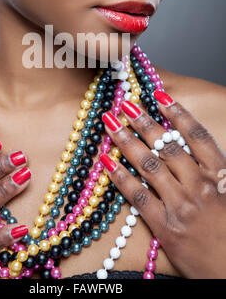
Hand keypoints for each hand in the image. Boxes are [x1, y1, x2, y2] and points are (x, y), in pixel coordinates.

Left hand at [101, 91, 225, 278]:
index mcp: (220, 176)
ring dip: (127, 141)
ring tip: (110, 123)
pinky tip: (106, 162)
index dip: (177, 112)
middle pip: (167, 145)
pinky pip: (138, 196)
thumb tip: (188, 148)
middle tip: (125, 104)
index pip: (196, 136)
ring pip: (149, 164)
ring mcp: (182, 205)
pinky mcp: (165, 227)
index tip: (159, 95)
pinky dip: (120, 177)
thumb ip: (212, 172)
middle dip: (143, 121)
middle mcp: (200, 186)